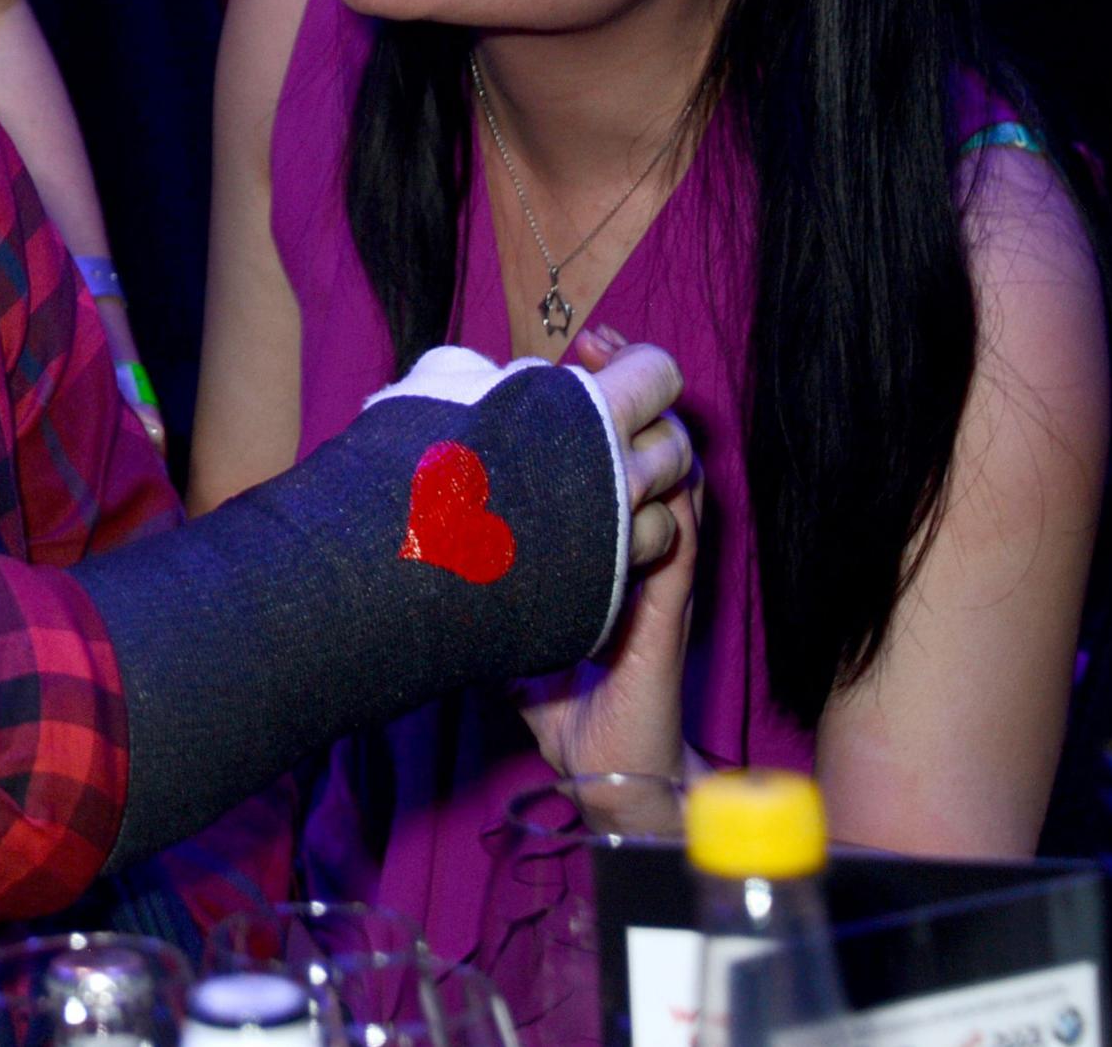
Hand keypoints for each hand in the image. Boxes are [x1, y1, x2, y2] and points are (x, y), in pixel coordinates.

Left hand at [516, 326, 701, 780]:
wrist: (603, 769)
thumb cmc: (560, 696)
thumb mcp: (510, 618)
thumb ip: (488, 577)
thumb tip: (428, 538)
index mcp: (605, 538)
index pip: (613, 449)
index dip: (597, 396)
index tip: (567, 350)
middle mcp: (637, 544)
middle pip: (649, 442)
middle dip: (626, 384)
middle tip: (595, 342)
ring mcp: (656, 572)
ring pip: (675, 477)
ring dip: (652, 425)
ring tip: (619, 374)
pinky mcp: (665, 606)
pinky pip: (683, 536)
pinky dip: (669, 497)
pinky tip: (649, 465)